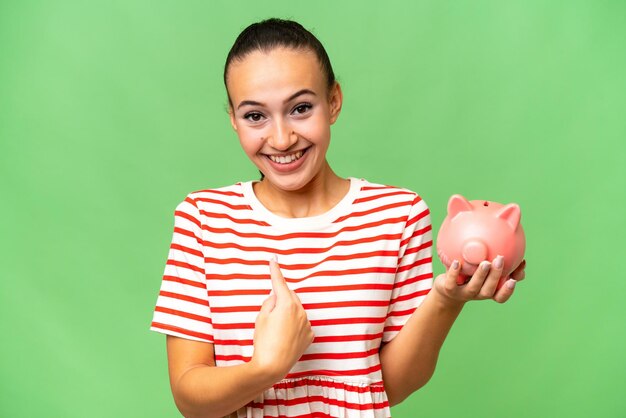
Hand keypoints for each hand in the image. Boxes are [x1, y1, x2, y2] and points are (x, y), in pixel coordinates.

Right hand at [251, 257, 314, 379]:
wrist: (273, 366)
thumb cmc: (264, 341)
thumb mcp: (261, 317)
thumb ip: (270, 302)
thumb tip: (277, 297)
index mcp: (287, 304)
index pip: (279, 282)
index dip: (275, 270)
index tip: (273, 259)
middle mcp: (300, 311)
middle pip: (290, 297)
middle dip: (281, 299)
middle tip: (270, 312)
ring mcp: (307, 324)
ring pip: (297, 311)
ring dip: (288, 314)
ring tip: (276, 330)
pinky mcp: (309, 335)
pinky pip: (302, 324)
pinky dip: (295, 325)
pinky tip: (285, 337)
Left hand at [434, 256, 526, 305]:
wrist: (446, 287)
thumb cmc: (469, 274)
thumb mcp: (483, 268)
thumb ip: (495, 260)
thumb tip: (511, 243)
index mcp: (488, 291)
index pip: (500, 296)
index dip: (507, 290)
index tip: (513, 279)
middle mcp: (477, 294)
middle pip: (489, 290)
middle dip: (496, 275)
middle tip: (500, 260)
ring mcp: (463, 293)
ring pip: (473, 287)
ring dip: (480, 275)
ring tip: (485, 262)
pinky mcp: (450, 289)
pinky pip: (452, 282)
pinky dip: (454, 272)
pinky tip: (457, 262)